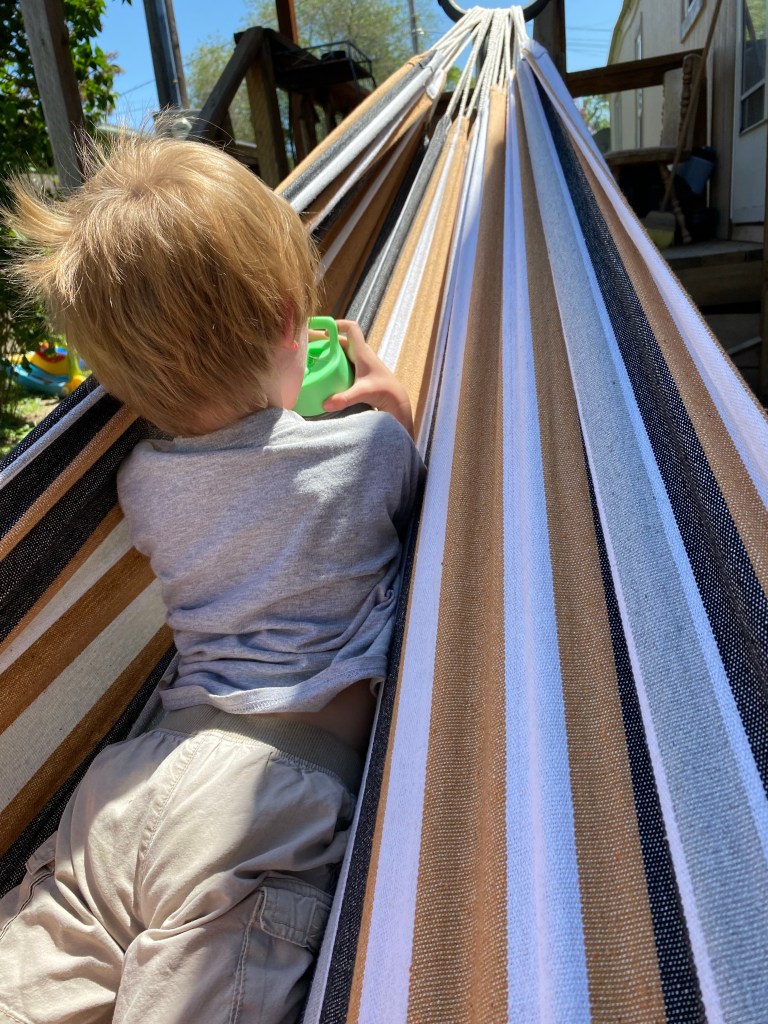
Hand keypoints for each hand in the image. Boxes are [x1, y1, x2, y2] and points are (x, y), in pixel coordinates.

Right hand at [322, 320, 413, 436]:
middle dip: (327, 340)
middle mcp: (362, 354)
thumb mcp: (362, 393)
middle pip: (342, 340)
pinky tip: (326, 373)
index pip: (352, 328)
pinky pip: (345, 362)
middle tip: (310, 345)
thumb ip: (344, 399)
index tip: (324, 330)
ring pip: (343, 351)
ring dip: (330, 352)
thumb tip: (325, 404)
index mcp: (362, 352)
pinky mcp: (360, 372)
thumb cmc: (384, 392)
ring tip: (314, 358)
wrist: (397, 401)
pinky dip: (335, 363)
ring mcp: (361, 362)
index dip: (338, 324)